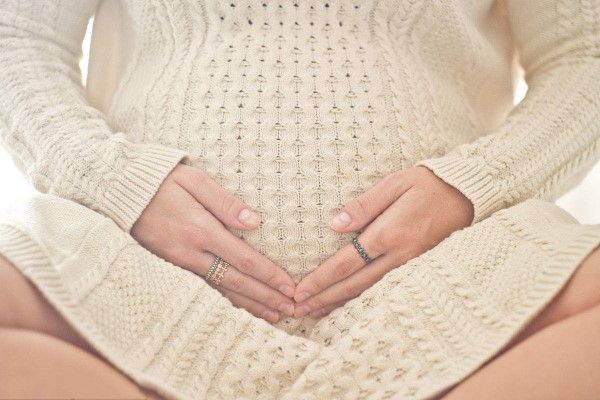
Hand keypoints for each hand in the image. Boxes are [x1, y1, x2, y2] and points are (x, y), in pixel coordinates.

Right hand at [131, 163, 296, 322]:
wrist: (118, 191)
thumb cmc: (160, 180)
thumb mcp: (194, 181)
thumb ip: (225, 202)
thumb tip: (255, 222)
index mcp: (201, 231)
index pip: (244, 259)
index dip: (269, 276)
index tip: (289, 287)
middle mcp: (191, 253)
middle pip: (236, 281)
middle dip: (265, 297)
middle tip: (289, 309)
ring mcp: (178, 264)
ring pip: (220, 291)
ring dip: (248, 305)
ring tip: (272, 315)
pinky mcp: (170, 267)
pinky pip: (203, 290)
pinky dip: (224, 302)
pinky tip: (238, 309)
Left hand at [292, 166, 474, 317]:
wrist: (467, 195)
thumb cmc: (427, 184)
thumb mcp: (394, 184)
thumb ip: (364, 205)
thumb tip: (334, 224)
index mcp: (388, 234)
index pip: (346, 264)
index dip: (321, 280)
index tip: (300, 291)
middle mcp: (398, 255)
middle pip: (353, 284)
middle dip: (324, 298)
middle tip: (299, 309)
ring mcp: (409, 264)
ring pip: (368, 291)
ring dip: (340, 302)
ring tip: (316, 311)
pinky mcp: (417, 266)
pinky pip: (383, 287)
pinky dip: (361, 298)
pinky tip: (349, 302)